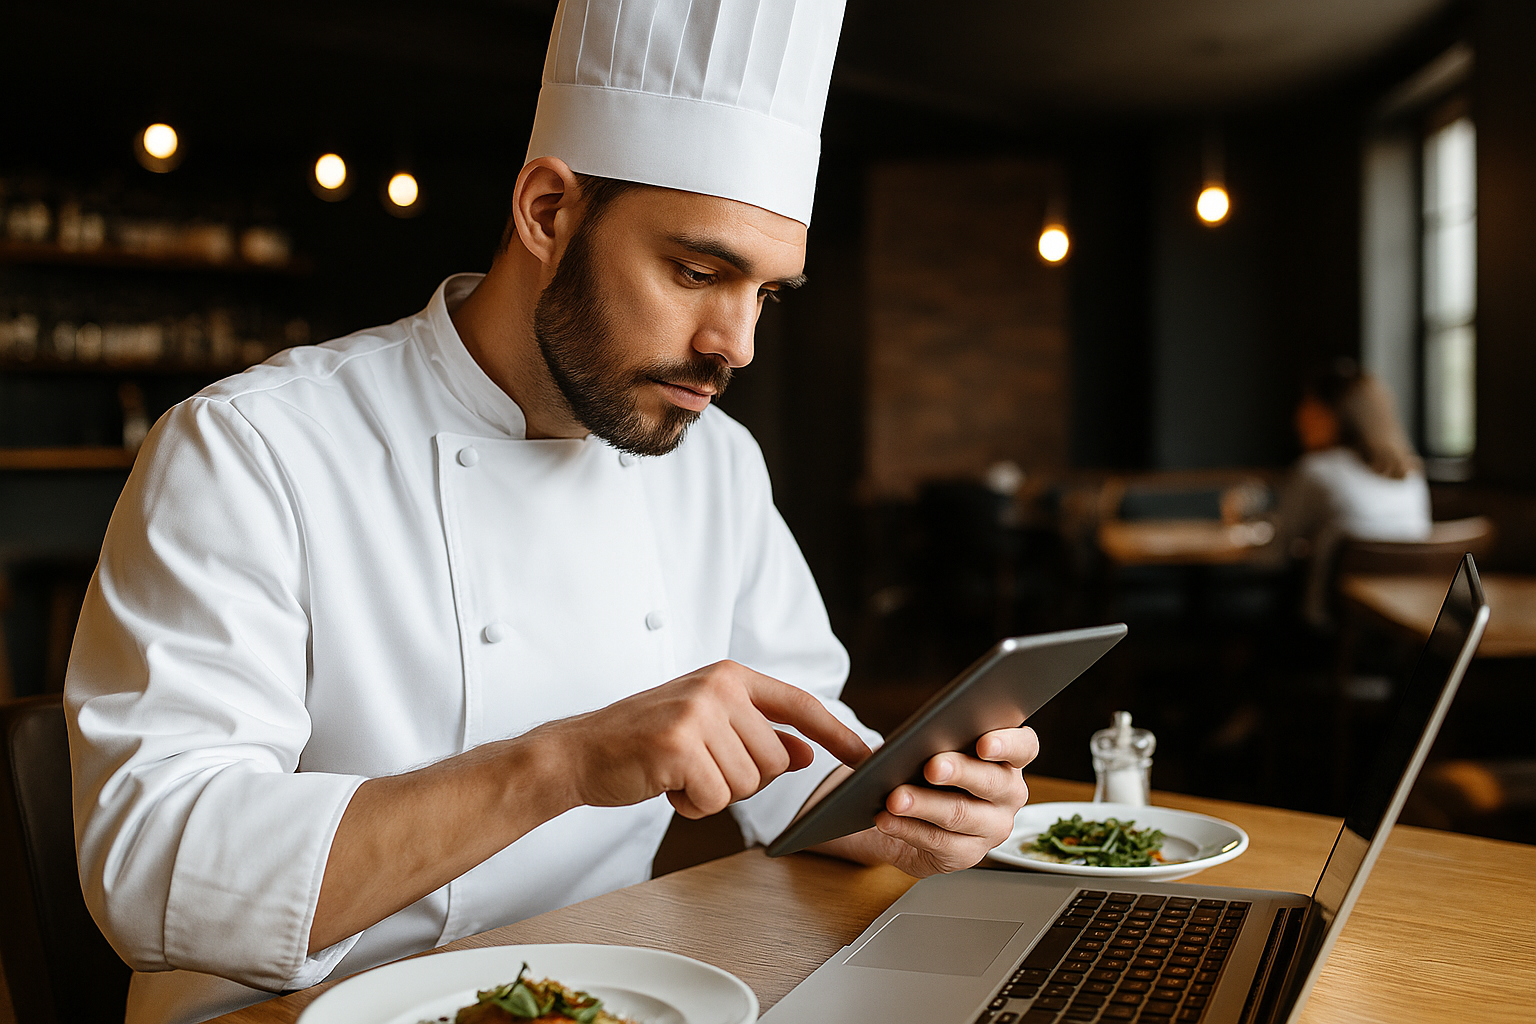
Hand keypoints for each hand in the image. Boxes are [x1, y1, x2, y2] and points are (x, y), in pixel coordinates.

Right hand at [544, 660, 871, 818]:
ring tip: (678, 773)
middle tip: (698, 769)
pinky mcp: (678, 745)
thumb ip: (757, 736)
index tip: (866, 754)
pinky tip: (666, 786)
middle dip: (740, 780)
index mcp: (729, 676)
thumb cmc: (644, 742)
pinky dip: (692, 805)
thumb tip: (807, 753)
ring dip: (713, 793)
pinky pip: (715, 798)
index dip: (836, 731)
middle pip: (774, 759)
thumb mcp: (706, 727)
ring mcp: (697, 713)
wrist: (579, 752)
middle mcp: (718, 687)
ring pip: (747, 782)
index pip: (798, 703)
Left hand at [814, 726, 1038, 876]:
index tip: (983, 743)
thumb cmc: (921, 769)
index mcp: (1006, 758)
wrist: (905, 812)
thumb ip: (924, 738)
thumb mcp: (924, 746)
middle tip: (931, 767)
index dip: (1008, 744)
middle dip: (959, 772)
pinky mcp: (968, 854)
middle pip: (992, 781)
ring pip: (962, 814)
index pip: (1023, 747)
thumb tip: (902, 743)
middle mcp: (1008, 794)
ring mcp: (992, 827)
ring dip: (925, 805)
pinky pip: (939, 842)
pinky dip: (908, 829)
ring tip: (895, 798)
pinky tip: (887, 819)